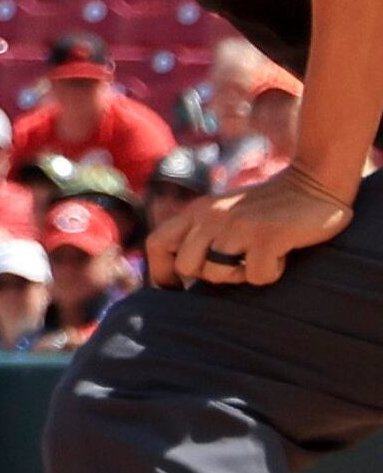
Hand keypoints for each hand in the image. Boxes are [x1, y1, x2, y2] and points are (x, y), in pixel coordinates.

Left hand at [145, 167, 356, 289]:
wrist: (316, 182)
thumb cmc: (271, 207)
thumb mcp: (226, 214)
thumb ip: (203, 233)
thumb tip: (185, 274)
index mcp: (196, 211)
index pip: (156, 244)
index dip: (162, 273)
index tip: (179, 290)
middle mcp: (210, 216)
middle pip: (186, 266)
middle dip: (210, 276)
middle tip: (238, 264)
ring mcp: (237, 225)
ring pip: (218, 274)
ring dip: (242, 275)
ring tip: (261, 255)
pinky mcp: (266, 235)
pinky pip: (257, 276)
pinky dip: (272, 272)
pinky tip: (282, 254)